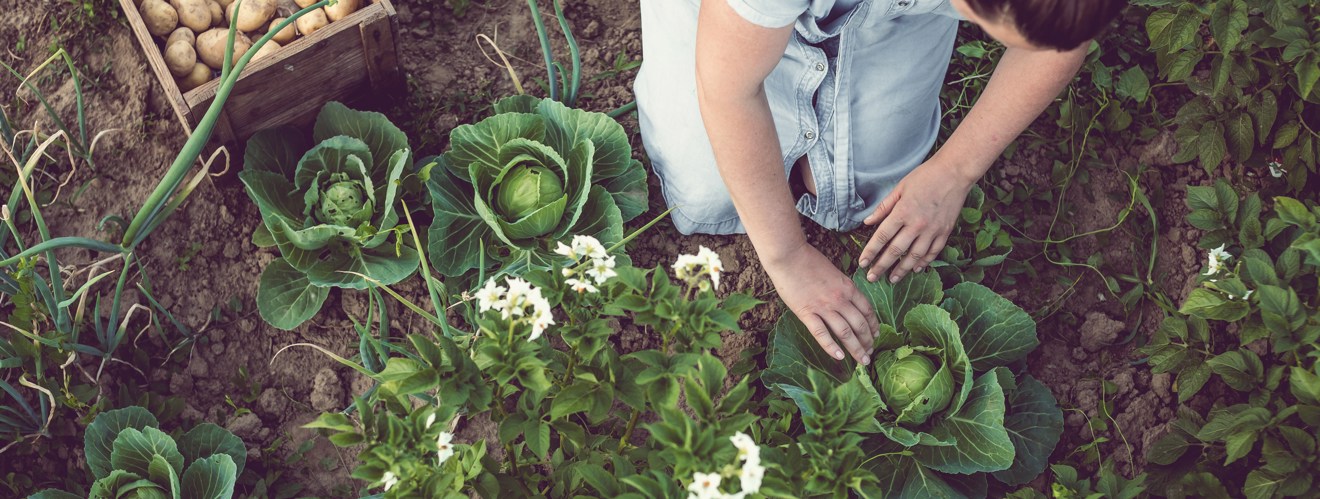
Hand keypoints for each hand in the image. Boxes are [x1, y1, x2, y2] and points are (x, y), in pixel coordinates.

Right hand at [764, 242, 879, 364]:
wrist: (789, 255)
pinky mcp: (806, 312)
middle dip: (868, 341)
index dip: (874, 325)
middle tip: (870, 354)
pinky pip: (821, 333)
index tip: (876, 336)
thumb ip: (842, 288)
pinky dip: (831, 347)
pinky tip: (839, 357)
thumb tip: (847, 301)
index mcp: (848, 288)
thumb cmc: (809, 261)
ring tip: (862, 361)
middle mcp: (840, 299)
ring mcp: (824, 307)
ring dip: (856, 348)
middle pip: (860, 325)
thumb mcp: (834, 272)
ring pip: (845, 332)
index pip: (867, 310)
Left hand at [859, 157, 975, 282]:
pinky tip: (915, 269)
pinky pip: (933, 252)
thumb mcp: (900, 188)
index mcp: (902, 212)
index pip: (882, 237)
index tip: (862, 263)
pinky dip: (923, 262)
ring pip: (914, 256)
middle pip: (896, 251)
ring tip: (892, 279)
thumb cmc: (925, 177)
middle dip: (882, 266)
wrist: (954, 173)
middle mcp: (917, 224)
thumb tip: (867, 222)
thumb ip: (884, 207)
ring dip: (902, 270)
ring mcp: (932, 230)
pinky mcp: (945, 232)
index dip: (871, 252)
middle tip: (872, 278)